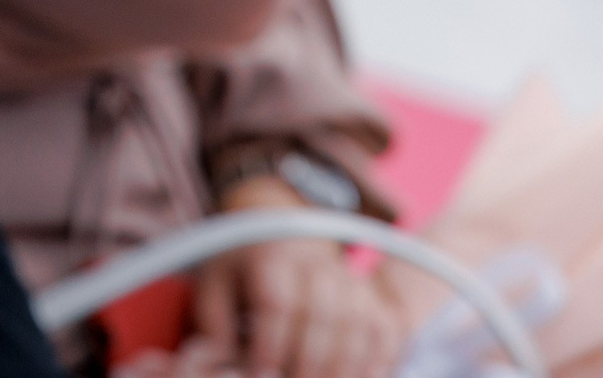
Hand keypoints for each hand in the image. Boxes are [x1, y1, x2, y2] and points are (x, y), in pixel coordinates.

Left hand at [191, 176, 405, 377]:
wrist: (286, 239)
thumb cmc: (245, 271)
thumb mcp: (216, 283)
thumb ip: (215, 321)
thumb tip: (216, 360)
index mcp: (272, 259)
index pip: (277, 302)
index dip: (270, 343)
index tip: (258, 374)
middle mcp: (318, 267)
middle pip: (323, 316)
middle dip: (308, 361)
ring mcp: (353, 284)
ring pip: (359, 327)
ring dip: (342, 367)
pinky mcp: (376, 301)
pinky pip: (388, 333)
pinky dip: (378, 363)